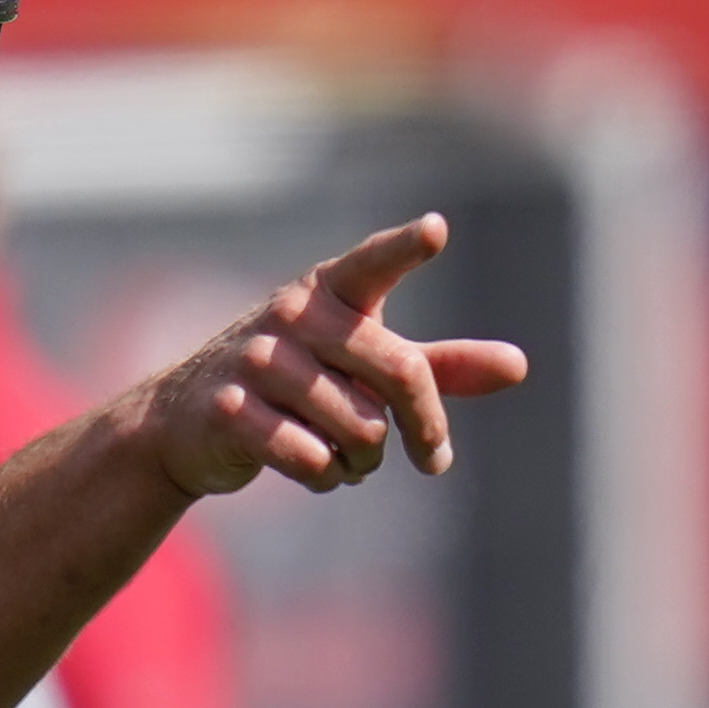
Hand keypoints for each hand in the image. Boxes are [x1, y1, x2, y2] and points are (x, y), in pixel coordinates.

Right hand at [131, 213, 529, 496]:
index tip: (436, 229)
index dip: (405, 248)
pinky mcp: (232, 411)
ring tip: (347, 456)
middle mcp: (293, 315)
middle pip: (400, 372)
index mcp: (329, 290)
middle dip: (424, 426)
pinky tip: (314, 469)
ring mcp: (257, 361)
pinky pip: (314, 460)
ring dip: (367, 460)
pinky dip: (328, 478)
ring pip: (361, 428)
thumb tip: (519, 366)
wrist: (189, 422)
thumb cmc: (297, 383)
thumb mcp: (363, 365)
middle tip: (433, 458)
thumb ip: (437, 364)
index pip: (373, 262)